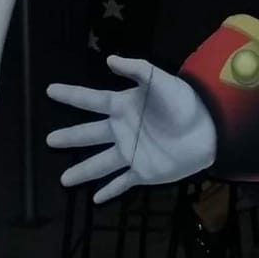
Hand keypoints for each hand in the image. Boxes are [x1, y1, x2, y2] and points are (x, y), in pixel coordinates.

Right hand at [46, 55, 217, 202]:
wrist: (210, 130)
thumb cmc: (183, 102)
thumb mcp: (159, 80)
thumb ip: (137, 69)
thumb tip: (110, 59)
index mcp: (122, 107)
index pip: (91, 101)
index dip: (71, 95)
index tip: (50, 91)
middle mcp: (121, 131)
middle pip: (89, 135)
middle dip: (69, 138)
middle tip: (49, 140)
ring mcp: (131, 153)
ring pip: (99, 164)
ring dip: (82, 171)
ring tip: (64, 180)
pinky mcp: (143, 171)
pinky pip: (121, 183)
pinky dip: (109, 191)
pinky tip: (95, 198)